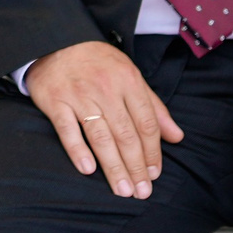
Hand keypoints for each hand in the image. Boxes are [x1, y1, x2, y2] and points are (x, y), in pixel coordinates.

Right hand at [26, 40, 183, 199]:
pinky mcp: (55, 101)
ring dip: (113, 166)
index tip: (155, 174)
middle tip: (141, 191)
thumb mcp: (130, 75)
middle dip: (136, 166)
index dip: (153, 152)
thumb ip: (153, 107)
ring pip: (100, 136)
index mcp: (128, 81)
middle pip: (126, 134)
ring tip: (122, 190)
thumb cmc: (97, 62)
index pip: (146, 123)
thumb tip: (176, 136)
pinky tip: (88, 169)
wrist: (56, 40)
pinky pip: (67, 130)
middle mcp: (105, 88)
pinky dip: (77, 150)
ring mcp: (79, 95)